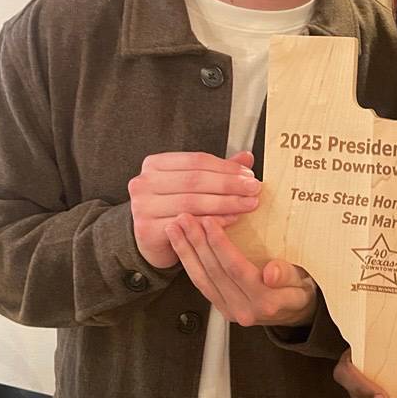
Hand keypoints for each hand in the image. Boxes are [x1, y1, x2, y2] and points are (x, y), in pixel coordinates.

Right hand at [128, 150, 260, 267]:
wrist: (150, 240)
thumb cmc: (172, 208)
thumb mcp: (193, 185)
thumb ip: (217, 171)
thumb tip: (247, 157)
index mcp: (155, 164)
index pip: (197, 161)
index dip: (226, 167)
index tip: (249, 174)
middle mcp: (143, 182)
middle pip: (195, 180)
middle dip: (229, 185)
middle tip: (254, 189)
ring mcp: (142, 206)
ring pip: (192, 202)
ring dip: (226, 203)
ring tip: (248, 204)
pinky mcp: (147, 229)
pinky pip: (187, 224)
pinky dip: (213, 221)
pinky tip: (232, 219)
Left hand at [164, 214, 317, 325]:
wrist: (296, 312)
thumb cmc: (300, 290)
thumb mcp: (303, 281)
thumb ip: (287, 275)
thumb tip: (272, 273)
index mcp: (265, 301)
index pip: (236, 269)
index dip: (220, 244)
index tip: (209, 221)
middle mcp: (243, 310)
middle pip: (213, 272)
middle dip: (196, 242)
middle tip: (185, 217)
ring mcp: (229, 311)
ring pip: (201, 278)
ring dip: (185, 251)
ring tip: (174, 227)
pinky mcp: (220, 307)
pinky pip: (200, 283)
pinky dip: (188, 261)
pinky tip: (181, 245)